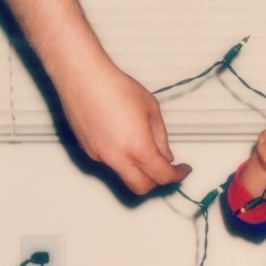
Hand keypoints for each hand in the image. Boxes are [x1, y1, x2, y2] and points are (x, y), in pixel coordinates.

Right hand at [57, 61, 190, 194]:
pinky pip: (110, 163)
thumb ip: (161, 139)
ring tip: (144, 146)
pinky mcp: (88, 151)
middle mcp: (117, 158)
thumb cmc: (115, 87)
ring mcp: (99, 157)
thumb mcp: (151, 110)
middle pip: (141, 187)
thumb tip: (165, 156)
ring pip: (125, 176)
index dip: (177, 176)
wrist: (83, 77)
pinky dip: (122, 159)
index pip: (162, 175)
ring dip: (139, 170)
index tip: (182, 171)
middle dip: (157, 182)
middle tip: (167, 170)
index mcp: (137, 148)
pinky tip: (123, 138)